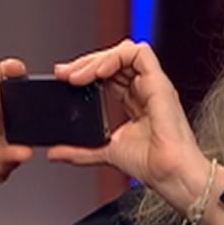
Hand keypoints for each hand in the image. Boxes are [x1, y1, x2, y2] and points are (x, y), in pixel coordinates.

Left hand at [48, 39, 210, 209]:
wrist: (167, 173)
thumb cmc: (150, 163)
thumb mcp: (105, 151)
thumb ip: (81, 150)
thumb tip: (56, 152)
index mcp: (135, 101)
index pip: (109, 74)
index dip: (87, 71)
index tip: (64, 79)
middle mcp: (144, 88)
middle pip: (114, 59)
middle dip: (86, 63)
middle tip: (64, 73)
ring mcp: (153, 83)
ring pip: (125, 51)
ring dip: (98, 59)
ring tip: (78, 75)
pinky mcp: (159, 82)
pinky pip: (140, 54)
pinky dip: (117, 57)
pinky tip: (99, 71)